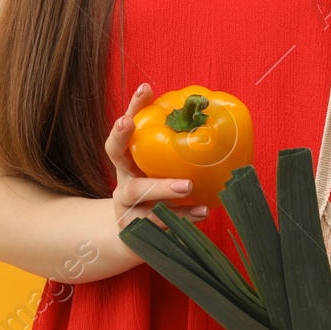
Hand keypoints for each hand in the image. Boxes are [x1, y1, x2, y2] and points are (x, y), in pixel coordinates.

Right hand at [106, 82, 208, 238]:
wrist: (136, 240)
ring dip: (162, 187)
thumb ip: (179, 153)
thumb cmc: (158, 198)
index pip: (126, 128)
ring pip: (138, 192)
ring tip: (188, 185)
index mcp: (130, 160)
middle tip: (130, 122)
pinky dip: (182, 217)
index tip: (145, 89)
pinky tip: (201, 211)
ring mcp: (125, 205)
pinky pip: (157, 222)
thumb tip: (214, 123)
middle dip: (122, 136)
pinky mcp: (133, 230)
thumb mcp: (164, 175)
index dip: (133, 108)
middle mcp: (122, 178)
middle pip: (116, 154)